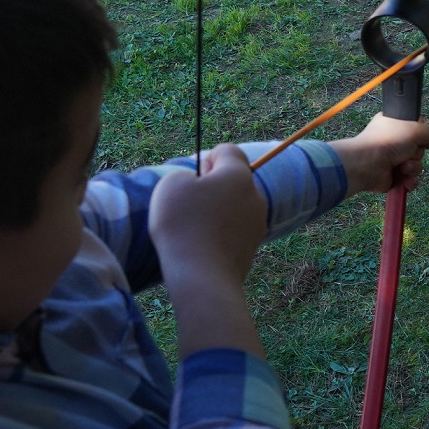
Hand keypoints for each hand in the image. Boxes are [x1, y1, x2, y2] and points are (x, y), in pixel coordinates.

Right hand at [150, 146, 265, 355]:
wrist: (202, 277)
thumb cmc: (183, 224)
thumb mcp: (170, 184)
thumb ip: (185, 174)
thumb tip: (197, 183)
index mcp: (239, 175)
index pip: (228, 151)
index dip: (207, 158)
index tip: (192, 178)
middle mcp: (256, 196)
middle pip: (233, 180)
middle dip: (212, 186)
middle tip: (188, 204)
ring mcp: (258, 224)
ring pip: (235, 206)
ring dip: (217, 210)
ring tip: (193, 228)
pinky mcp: (253, 247)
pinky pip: (234, 230)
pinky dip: (220, 232)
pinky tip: (201, 245)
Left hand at [331, 112, 428, 193]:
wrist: (368, 163)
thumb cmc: (390, 140)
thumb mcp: (415, 128)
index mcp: (394, 125)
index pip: (415, 128)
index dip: (420, 132)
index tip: (418, 134)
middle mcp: (394, 142)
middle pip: (419, 149)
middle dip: (417, 153)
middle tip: (407, 152)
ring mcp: (393, 160)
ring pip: (417, 165)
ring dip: (413, 168)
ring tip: (403, 167)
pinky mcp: (393, 177)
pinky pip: (410, 180)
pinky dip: (410, 181)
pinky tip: (405, 180)